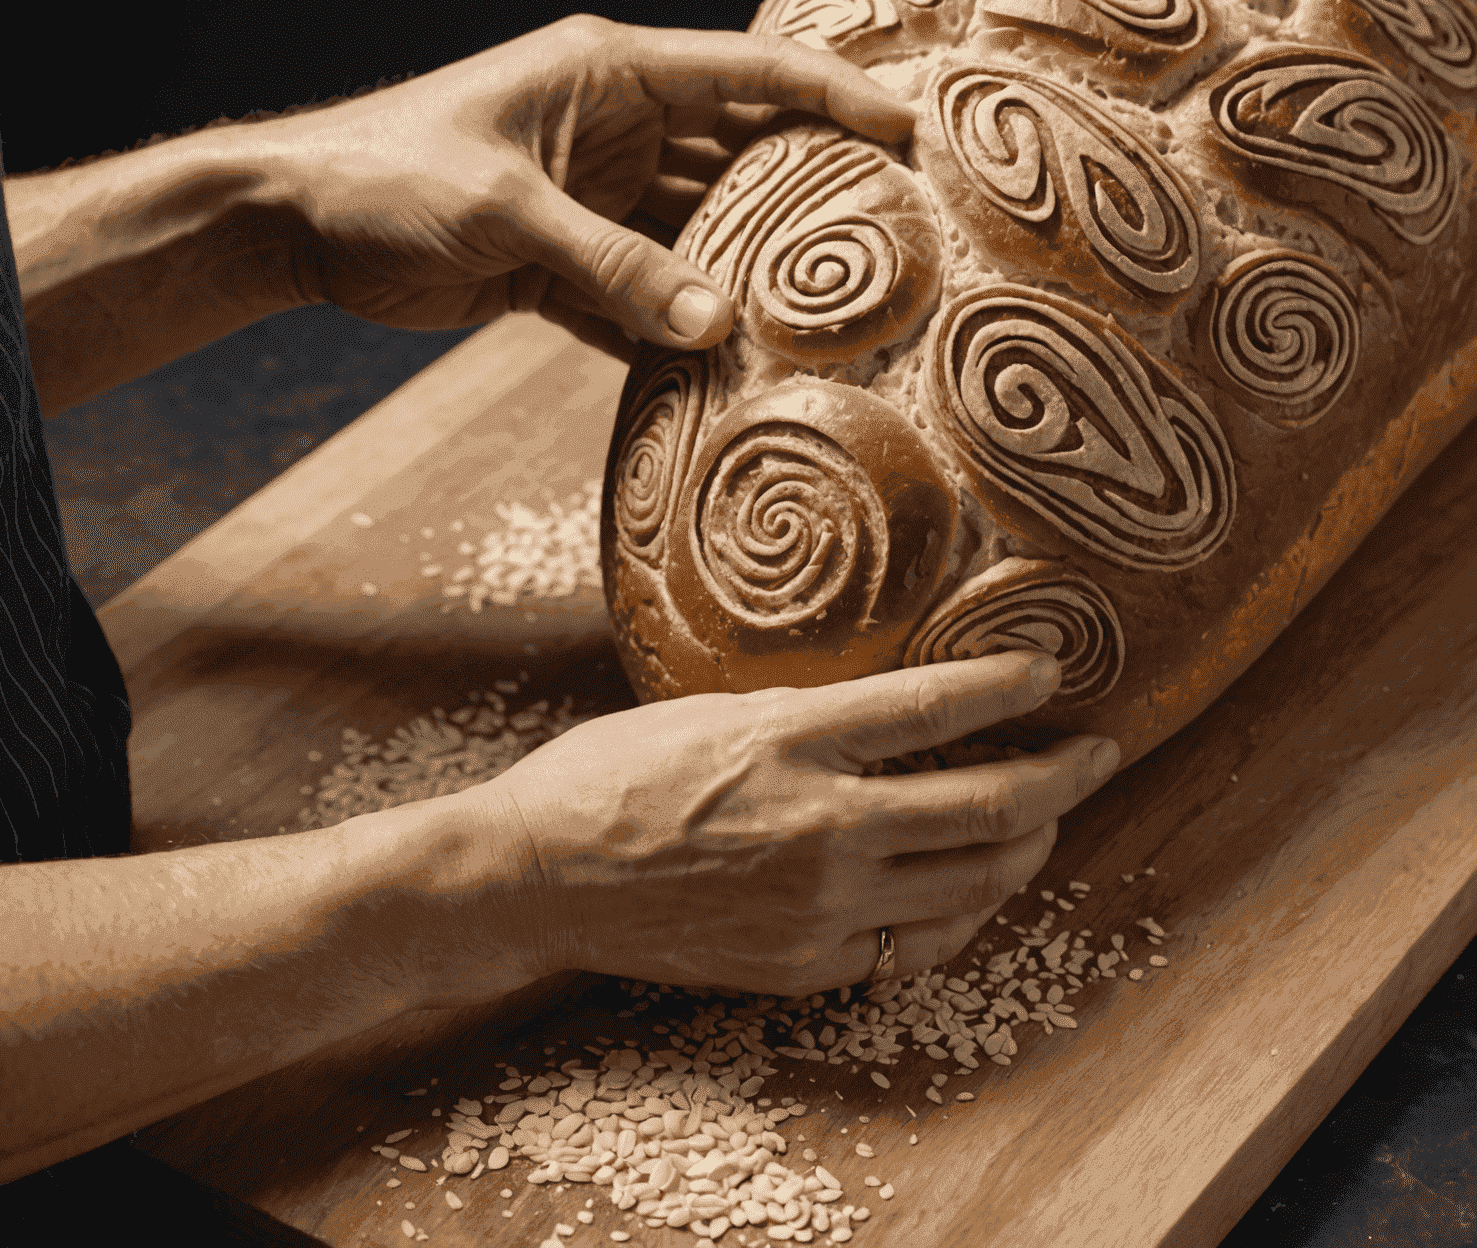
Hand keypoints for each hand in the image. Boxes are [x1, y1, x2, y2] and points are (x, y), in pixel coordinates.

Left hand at [264, 14, 915, 360]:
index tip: (908, 128)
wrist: (298, 225)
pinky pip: (643, 295)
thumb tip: (716, 325)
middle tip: (894, 235)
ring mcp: (595, 199)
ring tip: (818, 320)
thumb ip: (614, 265)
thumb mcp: (508, 211)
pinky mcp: (565, 263)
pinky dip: (676, 326)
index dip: (833, 95)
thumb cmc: (391, 177)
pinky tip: (722, 364)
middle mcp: (616, 130)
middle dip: (809, 193)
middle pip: (739, 158)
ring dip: (744, 275)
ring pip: (697, 236)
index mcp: (610, 73)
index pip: (748, 73)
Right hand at [421, 652, 1120, 1001]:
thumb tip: (897, 714)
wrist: (536, 874)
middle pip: (987, 805)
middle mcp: (818, 825)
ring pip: (974, 882)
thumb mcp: (708, 709)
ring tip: (1048, 816)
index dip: (1010, 683)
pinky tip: (974, 886)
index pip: (935, 707)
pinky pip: (920, 946)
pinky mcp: (804, 963)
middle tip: (1095, 752)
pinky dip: (965, 911)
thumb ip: (808, 717)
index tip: (1054, 668)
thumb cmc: (608, 774)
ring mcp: (817, 905)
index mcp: (787, 740)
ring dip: (1030, 845)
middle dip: (1063, 776)